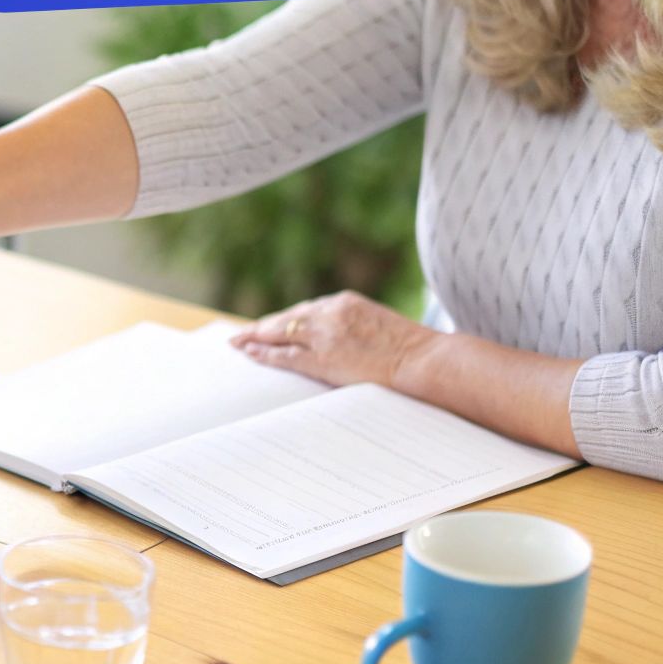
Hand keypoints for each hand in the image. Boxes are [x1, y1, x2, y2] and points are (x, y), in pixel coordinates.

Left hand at [228, 290, 437, 388]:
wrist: (425, 361)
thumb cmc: (412, 350)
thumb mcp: (378, 326)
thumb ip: (355, 326)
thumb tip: (344, 340)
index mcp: (345, 302)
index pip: (305, 310)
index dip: (284, 319)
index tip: (270, 324)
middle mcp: (331, 312)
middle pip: (287, 318)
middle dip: (264, 326)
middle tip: (242, 333)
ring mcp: (325, 334)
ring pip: (280, 333)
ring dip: (255, 337)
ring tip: (237, 342)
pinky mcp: (323, 357)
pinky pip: (285, 355)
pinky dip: (264, 354)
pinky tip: (250, 354)